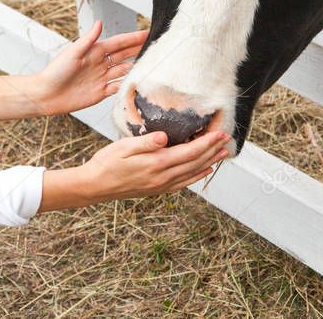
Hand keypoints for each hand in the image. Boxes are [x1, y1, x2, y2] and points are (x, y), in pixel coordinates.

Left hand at [30, 21, 148, 115]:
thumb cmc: (56, 72)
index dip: (133, 38)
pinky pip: (118, 87)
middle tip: (155, 45)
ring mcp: (101, 78)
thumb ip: (88, 39)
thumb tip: (99, 23)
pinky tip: (138, 82)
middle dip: (139, 49)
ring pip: (124, 70)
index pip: (119, 43)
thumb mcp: (72, 53)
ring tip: (151, 63)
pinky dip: (128, 84)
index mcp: (94, 51)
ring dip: (136, 66)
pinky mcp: (100, 92)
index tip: (147, 32)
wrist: (46, 95)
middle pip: (124, 55)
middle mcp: (100, 63)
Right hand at [38, 130, 230, 211]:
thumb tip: (165, 137)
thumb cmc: (107, 162)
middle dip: (212, 150)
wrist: (96, 186)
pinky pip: (183, 183)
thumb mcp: (123, 147)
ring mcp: (161, 185)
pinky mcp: (157, 189)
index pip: (189, 152)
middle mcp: (162, 177)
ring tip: (222, 154)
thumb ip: (145, 142)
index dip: (206, 142)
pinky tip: (203, 170)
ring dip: (209, 162)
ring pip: (192, 173)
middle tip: (227, 139)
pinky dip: (196, 175)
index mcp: (156, 164)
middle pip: (195, 163)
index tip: (219, 133)